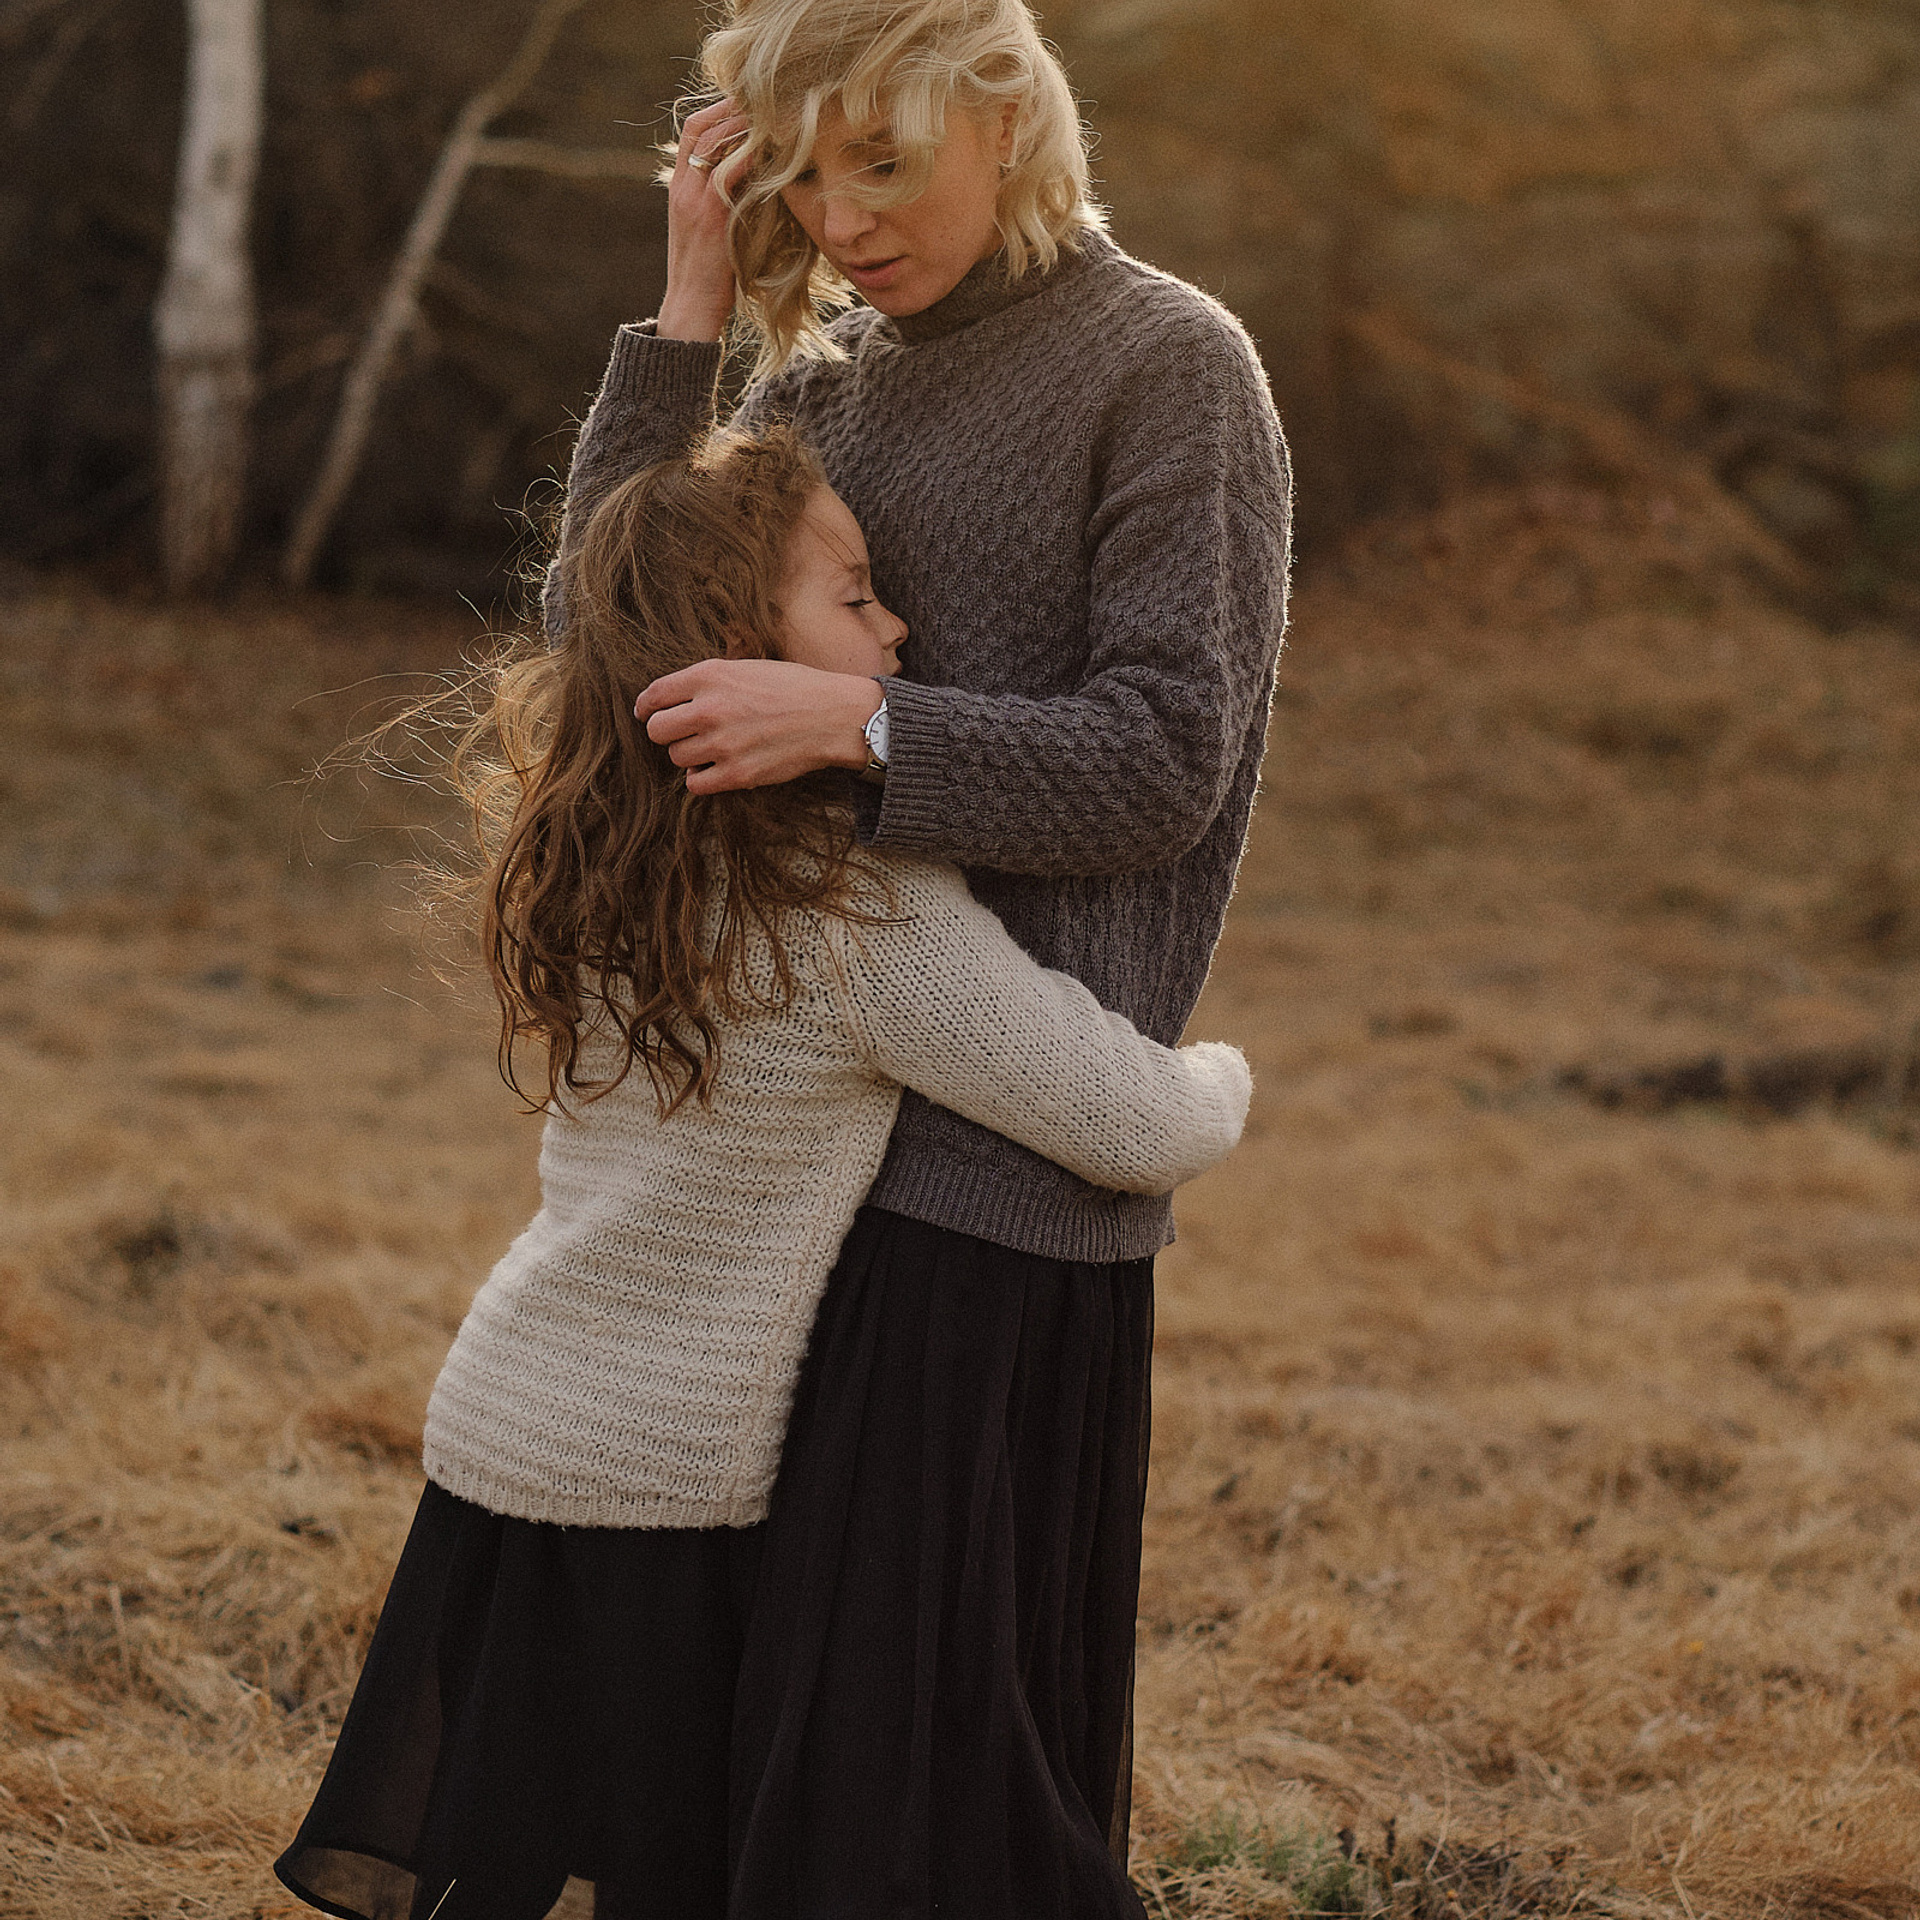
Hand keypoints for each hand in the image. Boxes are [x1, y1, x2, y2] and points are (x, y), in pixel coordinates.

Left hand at [636, 659, 884, 793]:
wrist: (832, 716)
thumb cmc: (795, 688)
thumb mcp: (747, 667)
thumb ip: (709, 680)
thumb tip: (674, 697)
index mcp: (711, 675)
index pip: (655, 694)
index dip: (646, 707)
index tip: (646, 713)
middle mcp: (710, 709)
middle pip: (657, 730)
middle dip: (666, 732)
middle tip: (683, 733)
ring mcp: (722, 743)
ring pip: (676, 757)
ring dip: (689, 755)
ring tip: (711, 748)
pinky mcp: (737, 774)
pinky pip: (695, 784)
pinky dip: (701, 778)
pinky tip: (716, 768)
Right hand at [657, 99, 753, 341]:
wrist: (690, 310)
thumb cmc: (707, 279)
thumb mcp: (710, 233)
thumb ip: (724, 203)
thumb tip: (756, 183)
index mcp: (679, 189)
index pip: (692, 131)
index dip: (719, 110)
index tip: (748, 102)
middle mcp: (682, 187)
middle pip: (701, 125)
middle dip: (732, 106)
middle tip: (767, 96)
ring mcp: (693, 199)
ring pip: (713, 140)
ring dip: (743, 122)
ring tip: (774, 112)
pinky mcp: (710, 215)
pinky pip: (728, 170)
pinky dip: (749, 152)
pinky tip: (774, 145)